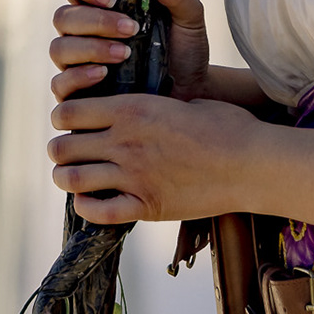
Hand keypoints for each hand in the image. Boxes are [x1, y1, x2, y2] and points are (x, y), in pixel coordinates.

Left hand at [47, 93, 263, 224]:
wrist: (252, 164)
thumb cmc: (228, 127)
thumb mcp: (187, 102)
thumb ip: (154, 107)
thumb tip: (140, 113)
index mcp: (133, 109)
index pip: (68, 112)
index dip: (65, 117)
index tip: (75, 123)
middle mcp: (124, 142)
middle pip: (61, 147)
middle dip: (63, 149)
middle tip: (76, 152)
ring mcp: (132, 176)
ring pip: (70, 179)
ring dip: (69, 178)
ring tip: (80, 177)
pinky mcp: (144, 206)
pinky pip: (96, 212)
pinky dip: (86, 207)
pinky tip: (94, 200)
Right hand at [50, 0, 212, 101]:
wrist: (191, 90)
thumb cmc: (183, 50)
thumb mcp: (189, 19)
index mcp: (100, 5)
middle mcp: (81, 31)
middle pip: (63, 16)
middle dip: (96, 21)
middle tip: (130, 28)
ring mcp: (75, 61)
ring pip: (59, 48)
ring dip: (91, 48)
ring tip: (124, 53)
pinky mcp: (76, 91)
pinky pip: (60, 83)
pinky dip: (78, 76)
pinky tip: (103, 74)